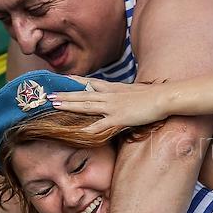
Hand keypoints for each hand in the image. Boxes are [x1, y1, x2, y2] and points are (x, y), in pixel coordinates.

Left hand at [50, 76, 169, 133]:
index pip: (89, 83)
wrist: (163, 98)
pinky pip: (101, 125)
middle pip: (82, 94)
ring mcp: (113, 106)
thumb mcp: (134, 91)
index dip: (74, 82)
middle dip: (65, 95)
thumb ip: (123, 94)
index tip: (60, 80)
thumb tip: (119, 98)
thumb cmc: (152, 96)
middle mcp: (110, 95)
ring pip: (86, 105)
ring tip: (54, 105)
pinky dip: (89, 129)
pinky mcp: (119, 118)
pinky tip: (78, 132)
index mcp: (113, 88)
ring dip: (69, 105)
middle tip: (48, 95)